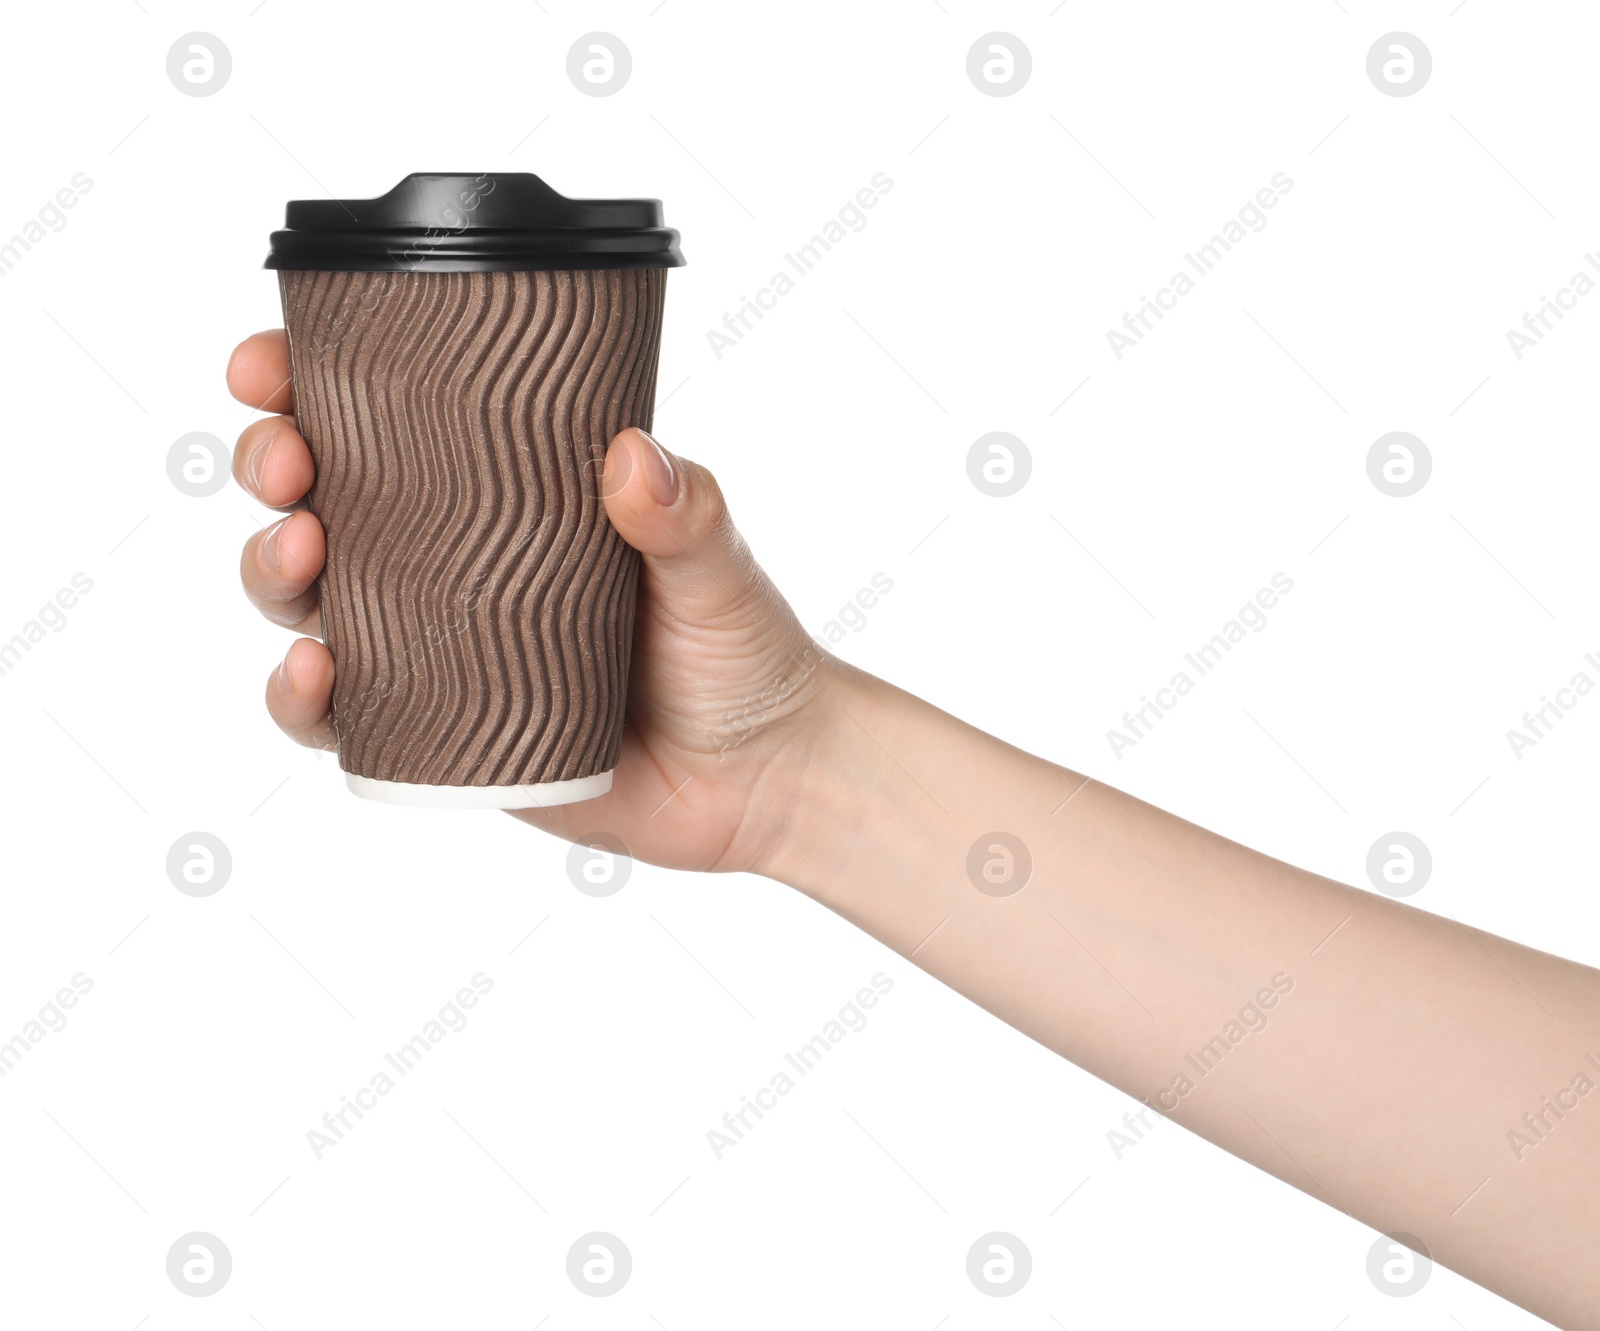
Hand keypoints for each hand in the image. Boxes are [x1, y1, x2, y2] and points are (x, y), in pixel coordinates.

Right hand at [226, 329, 837, 875]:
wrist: (762, 779)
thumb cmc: (742, 654)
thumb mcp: (718, 569)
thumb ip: (685, 514)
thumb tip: (632, 455)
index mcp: (508, 498)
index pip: (388, 425)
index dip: (307, 388)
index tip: (269, 367)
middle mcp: (453, 565)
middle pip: (321, 501)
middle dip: (275, 468)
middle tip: (289, 463)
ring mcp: (436, 650)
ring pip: (309, 603)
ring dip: (271, 571)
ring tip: (299, 555)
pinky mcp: (436, 735)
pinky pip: (342, 719)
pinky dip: (303, 700)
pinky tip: (312, 676)